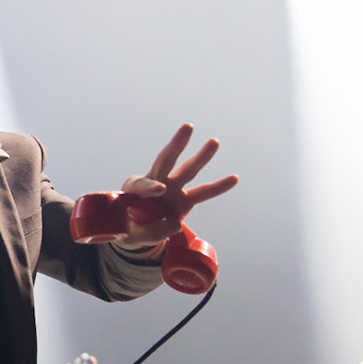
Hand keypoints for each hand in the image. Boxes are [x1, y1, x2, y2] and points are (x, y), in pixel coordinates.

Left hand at [116, 124, 237, 251]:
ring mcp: (171, 189)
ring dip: (201, 157)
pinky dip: (218, 187)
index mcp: (133, 189)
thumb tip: (175, 223)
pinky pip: (203, 193)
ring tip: (214, 142)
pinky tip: (234, 178)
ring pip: (187, 170)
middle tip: (188, 127)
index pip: (142, 184)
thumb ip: (151, 231)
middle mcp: (154, 182)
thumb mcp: (131, 235)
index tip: (160, 190)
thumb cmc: (128, 229)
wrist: (135, 232)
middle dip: (176, 145)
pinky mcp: (183, 200)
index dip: (150, 186)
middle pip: (165, 161)